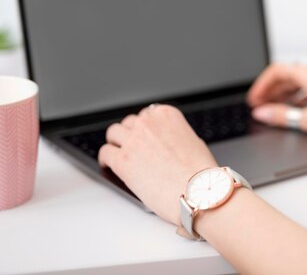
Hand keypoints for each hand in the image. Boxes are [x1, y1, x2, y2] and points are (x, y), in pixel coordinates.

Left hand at [98, 104, 216, 224]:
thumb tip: (167, 143)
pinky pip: (105, 153)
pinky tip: (108, 164)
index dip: (144, 127)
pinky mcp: (122, 161)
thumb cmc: (200, 174)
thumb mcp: (193, 142)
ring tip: (116, 153)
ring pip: (113, 133)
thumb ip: (175, 136)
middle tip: (131, 147)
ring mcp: (133, 140)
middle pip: (129, 123)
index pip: (147, 114)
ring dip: (115, 143)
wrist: (198, 193)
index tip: (143, 135)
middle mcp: (147, 123)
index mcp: (166, 115)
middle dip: (130, 134)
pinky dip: (105, 159)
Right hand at [247, 63, 306, 138]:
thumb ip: (280, 116)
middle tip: (260, 106)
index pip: (276, 71)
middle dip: (271, 91)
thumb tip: (262, 113)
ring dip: (283, 94)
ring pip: (297, 82)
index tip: (254, 99)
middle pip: (286, 76)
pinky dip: (297, 97)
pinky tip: (296, 111)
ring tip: (275, 110)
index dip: (261, 85)